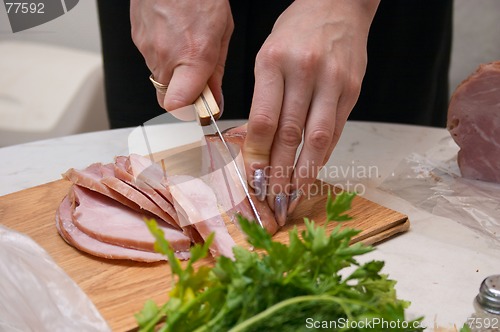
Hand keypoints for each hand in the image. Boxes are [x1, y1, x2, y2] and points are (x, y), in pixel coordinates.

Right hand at [130, 0, 232, 110]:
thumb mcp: (222, 33)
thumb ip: (217, 72)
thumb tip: (214, 99)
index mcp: (193, 56)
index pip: (177, 106)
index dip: (188, 113)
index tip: (200, 110)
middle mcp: (166, 57)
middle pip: (167, 99)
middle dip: (182, 97)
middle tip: (196, 82)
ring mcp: (147, 49)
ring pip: (159, 80)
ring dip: (173, 74)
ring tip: (186, 49)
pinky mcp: (137, 40)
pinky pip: (151, 60)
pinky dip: (163, 57)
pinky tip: (173, 38)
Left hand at [243, 0, 379, 224]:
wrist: (337, 7)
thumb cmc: (295, 32)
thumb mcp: (266, 55)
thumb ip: (264, 98)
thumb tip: (258, 145)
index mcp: (273, 62)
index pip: (264, 120)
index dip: (258, 155)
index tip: (253, 179)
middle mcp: (305, 72)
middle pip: (290, 134)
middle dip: (280, 172)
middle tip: (272, 198)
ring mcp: (332, 82)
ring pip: (317, 138)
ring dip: (304, 172)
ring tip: (293, 195)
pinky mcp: (352, 90)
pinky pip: (336, 130)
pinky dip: (323, 154)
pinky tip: (313, 170)